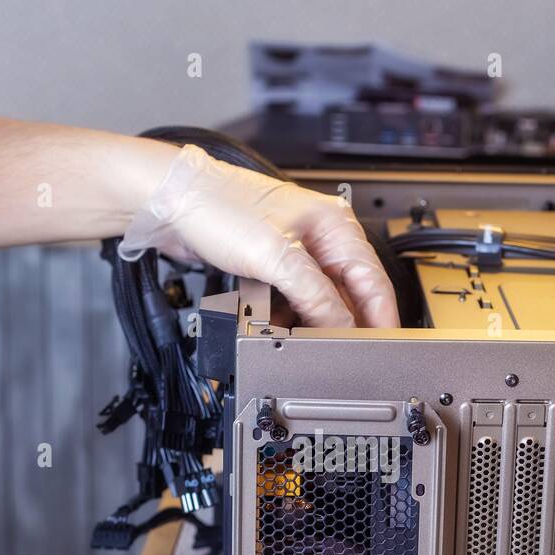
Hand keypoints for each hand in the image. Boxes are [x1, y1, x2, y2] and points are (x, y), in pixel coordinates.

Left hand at [119, 143, 398, 328]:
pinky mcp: (273, 263)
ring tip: (306, 339)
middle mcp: (322, 237)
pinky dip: (291, 315)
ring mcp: (297, 251)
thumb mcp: (277, 258)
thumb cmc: (220, 207)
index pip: (375, 281)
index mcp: (336, 226)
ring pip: (321, 299)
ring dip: (314, 321)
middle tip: (343, 352)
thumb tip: (342, 327)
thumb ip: (317, 296)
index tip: (383, 347)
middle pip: (350, 293)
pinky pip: (294, 298)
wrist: (171, 202)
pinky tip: (282, 325)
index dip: (381, 317)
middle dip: (345, 323)